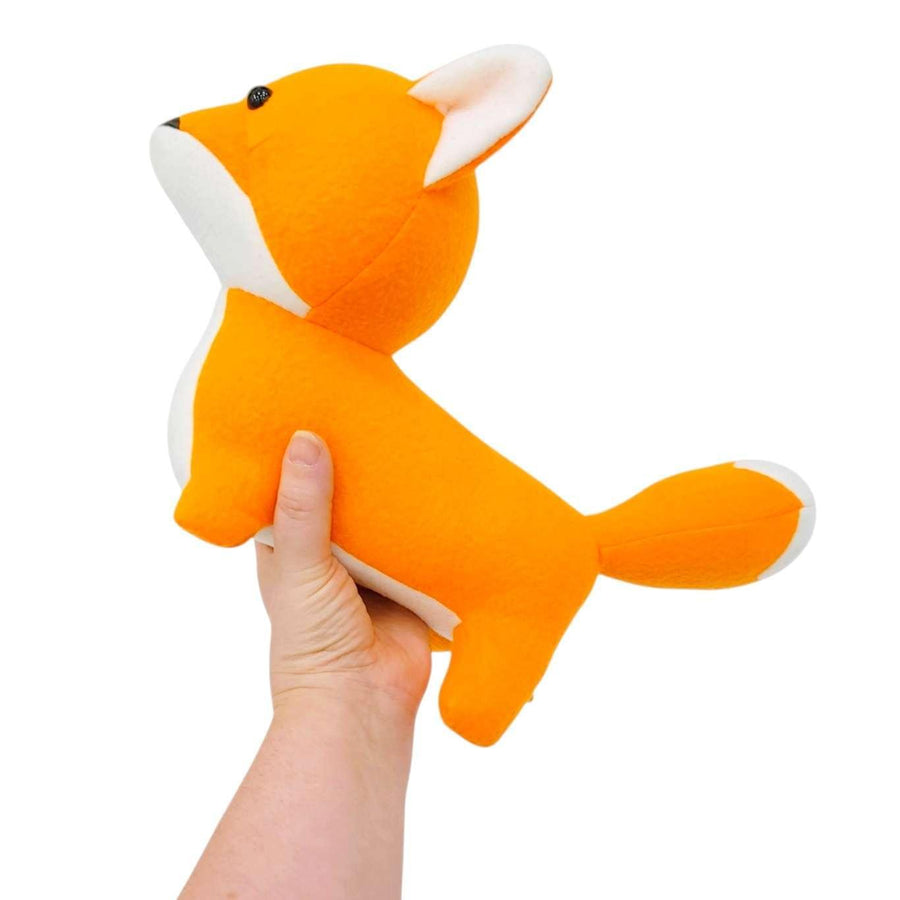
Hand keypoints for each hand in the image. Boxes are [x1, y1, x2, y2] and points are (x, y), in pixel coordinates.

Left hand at [256, 431, 431, 722]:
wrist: (361, 705)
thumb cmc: (312, 641)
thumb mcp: (299, 566)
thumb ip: (304, 507)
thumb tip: (305, 438)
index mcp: (291, 548)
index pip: (292, 487)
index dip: (302, 454)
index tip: (319, 411)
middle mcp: (331, 556)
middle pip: (346, 499)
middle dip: (359, 468)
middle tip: (377, 419)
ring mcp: (373, 572)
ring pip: (386, 522)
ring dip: (398, 497)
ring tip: (414, 444)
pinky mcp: (411, 586)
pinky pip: (422, 548)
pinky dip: (431, 528)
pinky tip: (445, 493)